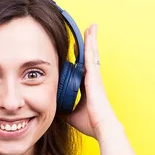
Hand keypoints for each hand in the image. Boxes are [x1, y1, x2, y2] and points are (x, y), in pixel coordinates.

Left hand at [62, 24, 112, 138]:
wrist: (102, 126)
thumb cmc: (91, 123)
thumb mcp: (71, 114)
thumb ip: (63, 109)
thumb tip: (52, 109)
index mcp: (88, 87)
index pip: (83, 68)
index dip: (82, 58)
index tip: (78, 49)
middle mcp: (93, 80)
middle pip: (90, 58)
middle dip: (89, 44)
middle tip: (89, 31)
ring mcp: (95, 77)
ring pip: (92, 54)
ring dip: (92, 40)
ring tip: (91, 27)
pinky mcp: (95, 77)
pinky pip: (92, 57)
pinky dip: (91, 45)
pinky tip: (90, 35)